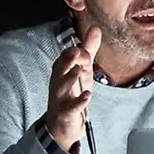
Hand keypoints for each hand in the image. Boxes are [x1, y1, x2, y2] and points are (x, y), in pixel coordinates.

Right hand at [45, 27, 100, 151]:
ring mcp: (60, 98)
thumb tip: (95, 28)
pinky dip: (79, 102)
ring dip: (71, 78)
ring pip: (63, 87)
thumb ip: (88, 50)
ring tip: (80, 70)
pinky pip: (71, 107)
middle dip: (68, 60)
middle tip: (77, 51)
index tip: (86, 51)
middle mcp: (58, 83)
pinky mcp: (66, 113)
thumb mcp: (83, 71)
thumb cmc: (72, 93)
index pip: (65, 58)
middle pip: (60, 69)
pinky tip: (86, 96)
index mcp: (61, 71)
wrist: (62, 125)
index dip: (76, 53)